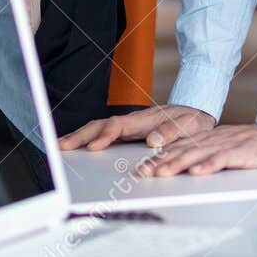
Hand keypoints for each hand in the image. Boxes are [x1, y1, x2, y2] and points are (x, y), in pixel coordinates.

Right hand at [59, 105, 215, 152]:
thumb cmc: (191, 119)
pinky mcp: (127, 131)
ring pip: (97, 128)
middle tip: (61, 146)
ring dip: (78, 136)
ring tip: (60, 146)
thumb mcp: (188, 126)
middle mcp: (131, 121)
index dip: (104, 136)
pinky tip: (77, 146)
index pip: (118, 126)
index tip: (94, 147)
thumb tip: (152, 140)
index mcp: (143, 120)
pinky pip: (103, 133)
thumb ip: (171, 132)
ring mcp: (127, 126)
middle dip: (79, 135)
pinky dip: (87, 138)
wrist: (195, 109)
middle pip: (99, 125)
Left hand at [134, 123, 256, 178]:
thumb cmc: (256, 146)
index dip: (160, 156)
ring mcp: (228, 145)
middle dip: (161, 161)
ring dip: (178, 163)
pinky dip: (209, 165)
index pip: (180, 147)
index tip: (143, 167)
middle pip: (184, 150)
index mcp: (210, 139)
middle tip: (144, 171)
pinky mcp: (243, 152)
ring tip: (162, 172)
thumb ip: (207, 154)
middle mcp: (215, 140)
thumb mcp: (226, 148)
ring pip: (198, 154)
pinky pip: (223, 159)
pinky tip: (196, 172)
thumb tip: (185, 166)